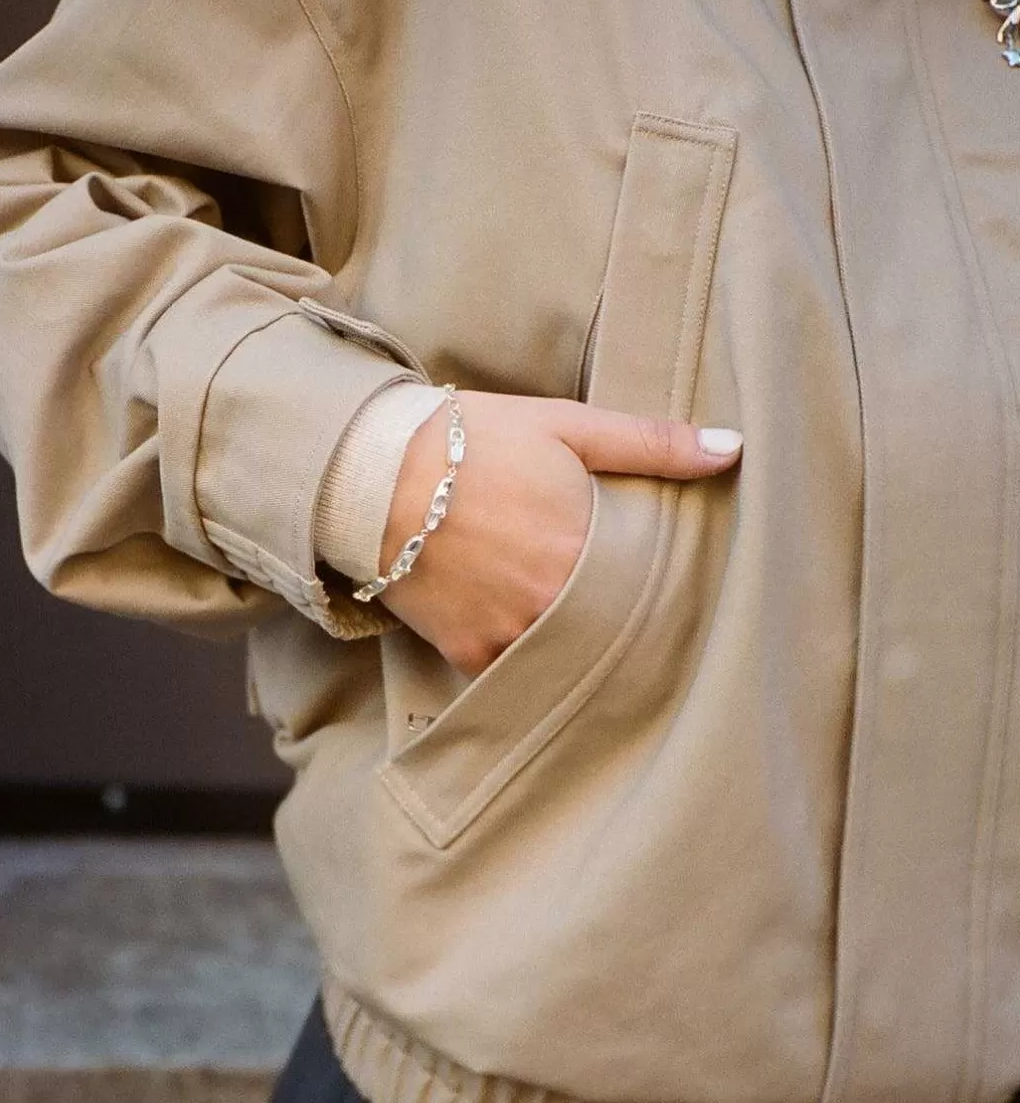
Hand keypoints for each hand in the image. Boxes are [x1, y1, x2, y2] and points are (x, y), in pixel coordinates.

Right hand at [376, 391, 742, 676]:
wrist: (370, 473)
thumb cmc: (470, 441)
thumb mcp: (565, 426)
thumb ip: (652, 442)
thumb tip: (733, 448)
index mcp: (586, 547)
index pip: (654, 589)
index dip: (667, 590)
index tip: (679, 589)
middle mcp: (552, 603)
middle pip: (615, 631)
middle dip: (628, 624)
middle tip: (644, 619)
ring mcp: (508, 634)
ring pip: (568, 658)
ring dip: (581, 648)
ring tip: (593, 634)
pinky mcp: (467, 653)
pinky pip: (514, 676)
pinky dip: (527, 664)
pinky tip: (539, 647)